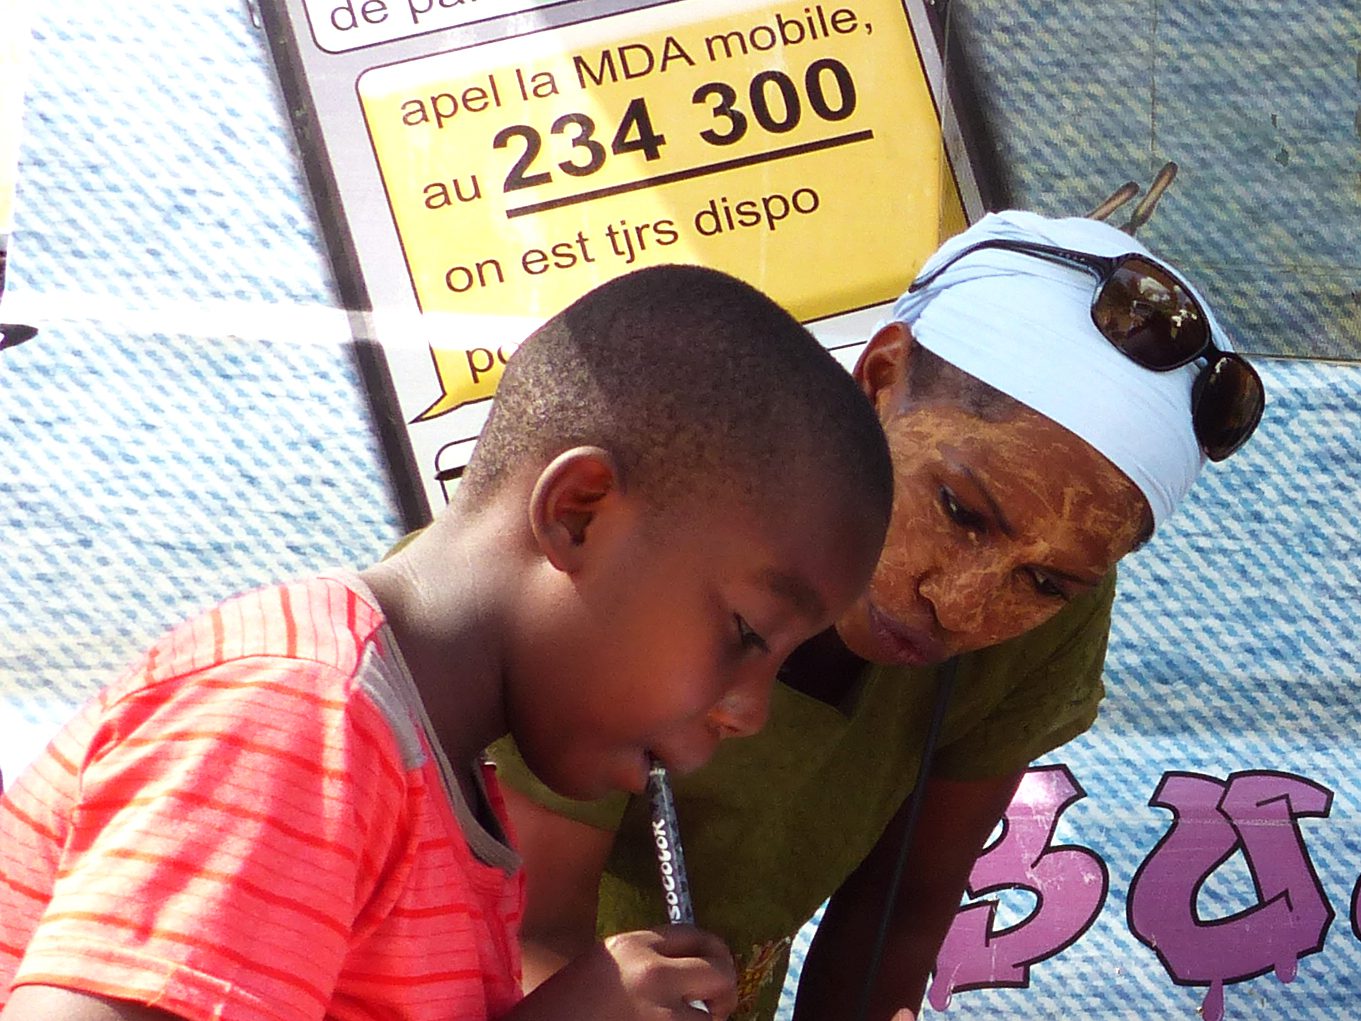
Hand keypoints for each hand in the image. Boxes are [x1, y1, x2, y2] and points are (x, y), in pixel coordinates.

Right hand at [515, 925, 736, 1019]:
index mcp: (633, 946)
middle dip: (726, 988)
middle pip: (718, 968)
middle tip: (719, 1007)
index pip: (696, 934)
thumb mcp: (602, 967)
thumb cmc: (560, 1011)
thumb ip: (642, 962)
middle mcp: (651, 972)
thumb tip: (690, 973)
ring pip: (710, 1017)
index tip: (717, 969)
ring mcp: (659, 1013)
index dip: (713, 952)